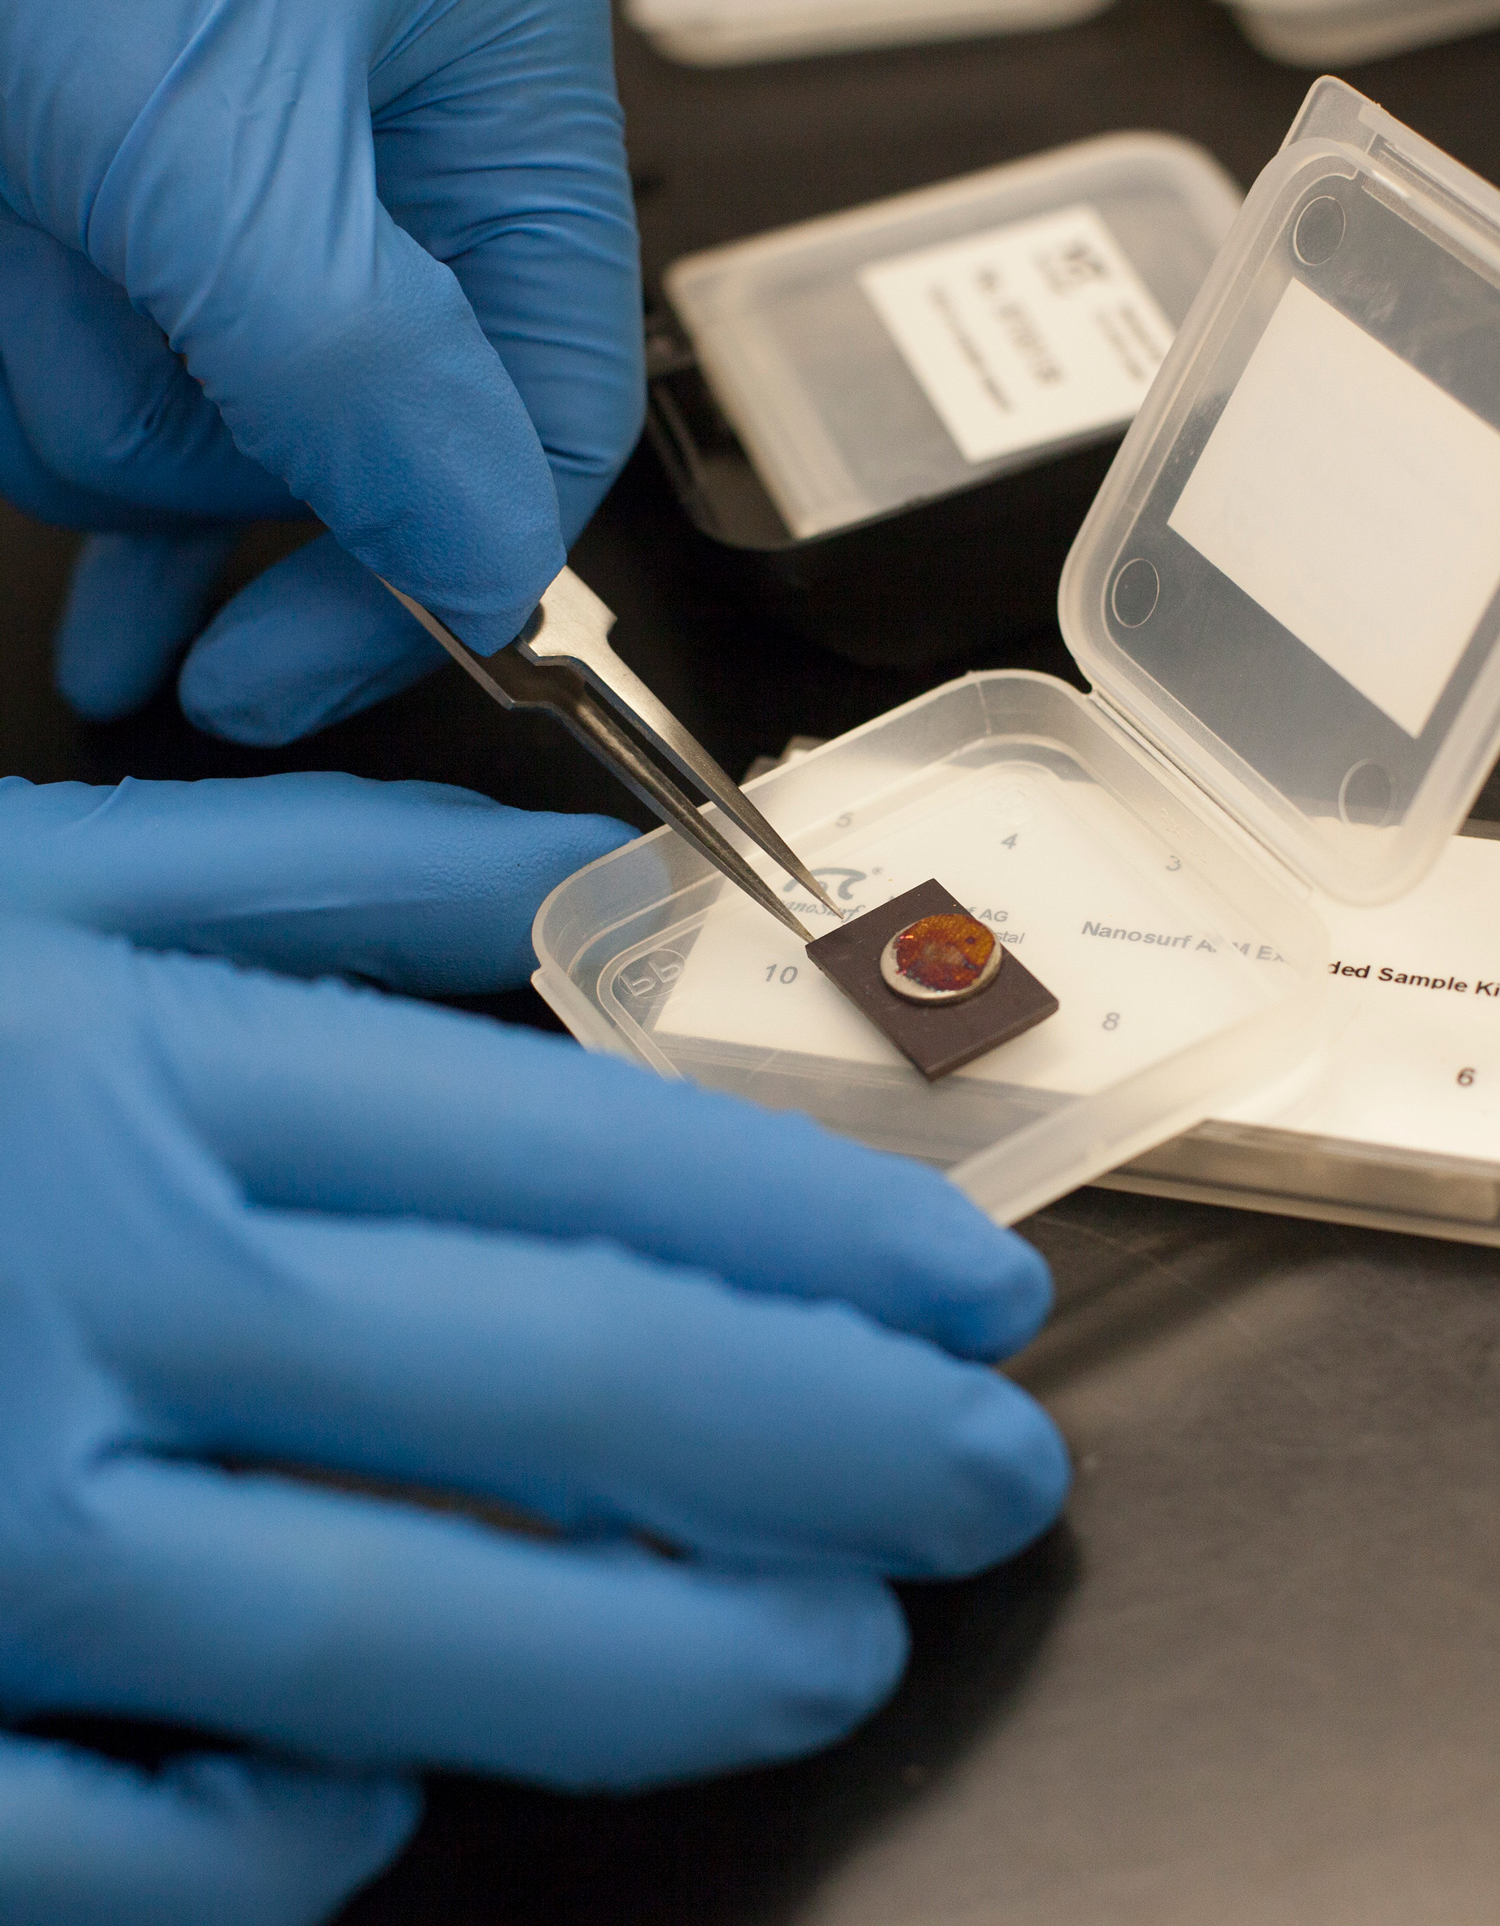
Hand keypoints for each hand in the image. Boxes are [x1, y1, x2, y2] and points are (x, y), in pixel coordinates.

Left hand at [0, 0, 643, 742]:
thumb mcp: (220, 118)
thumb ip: (363, 364)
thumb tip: (478, 561)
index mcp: (494, 137)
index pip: (528, 445)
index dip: (411, 586)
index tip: (273, 675)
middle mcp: (379, 169)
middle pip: (318, 442)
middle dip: (168, 432)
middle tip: (83, 314)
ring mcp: (227, 177)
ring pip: (161, 402)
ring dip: (48, 339)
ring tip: (18, 177)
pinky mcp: (105, 178)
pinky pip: (71, 337)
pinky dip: (21, 307)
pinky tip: (9, 216)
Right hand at [0, 772, 1067, 1923]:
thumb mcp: (23, 884)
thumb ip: (307, 871)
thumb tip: (563, 875)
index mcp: (134, 1069)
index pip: (566, 1158)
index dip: (805, 1232)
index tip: (963, 1275)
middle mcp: (86, 1293)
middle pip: (559, 1390)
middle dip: (827, 1444)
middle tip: (994, 1475)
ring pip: (414, 1634)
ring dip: (671, 1659)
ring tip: (840, 1646)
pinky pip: (163, 1835)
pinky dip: (322, 1825)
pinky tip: (423, 1787)